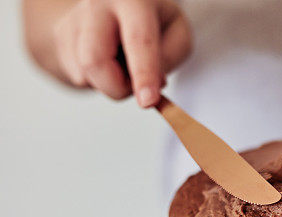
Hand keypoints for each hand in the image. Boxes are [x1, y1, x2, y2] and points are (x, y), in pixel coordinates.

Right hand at [52, 0, 190, 105]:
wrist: (119, 3)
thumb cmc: (155, 19)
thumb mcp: (178, 33)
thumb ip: (170, 57)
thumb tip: (149, 84)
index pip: (138, 41)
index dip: (144, 74)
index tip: (147, 100)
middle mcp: (97, 3)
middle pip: (94, 60)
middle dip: (117, 88)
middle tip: (137, 87)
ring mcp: (74, 18)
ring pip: (84, 74)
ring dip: (110, 84)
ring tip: (124, 65)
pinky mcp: (60, 34)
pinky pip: (77, 76)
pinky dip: (98, 79)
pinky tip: (108, 60)